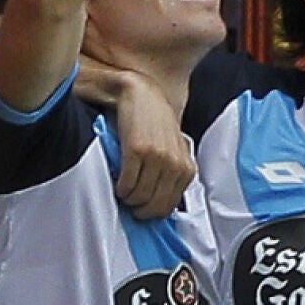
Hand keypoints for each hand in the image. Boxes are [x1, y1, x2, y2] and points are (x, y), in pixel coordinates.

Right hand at [112, 72, 196, 219]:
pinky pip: (126, 184)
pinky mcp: (137, 151)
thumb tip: (162, 202)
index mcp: (186, 167)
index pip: (169, 207)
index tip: (140, 207)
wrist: (139, 93)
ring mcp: (157, 158)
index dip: (151, 212)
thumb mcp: (173, 148)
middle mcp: (174, 164)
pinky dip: (119, 188)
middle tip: (129, 200)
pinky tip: (118, 180)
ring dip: (127, 198)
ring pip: (138, 197)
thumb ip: (172, 172)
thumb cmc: (153, 121)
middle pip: (154, 206)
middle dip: (138, 209)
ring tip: (123, 188)